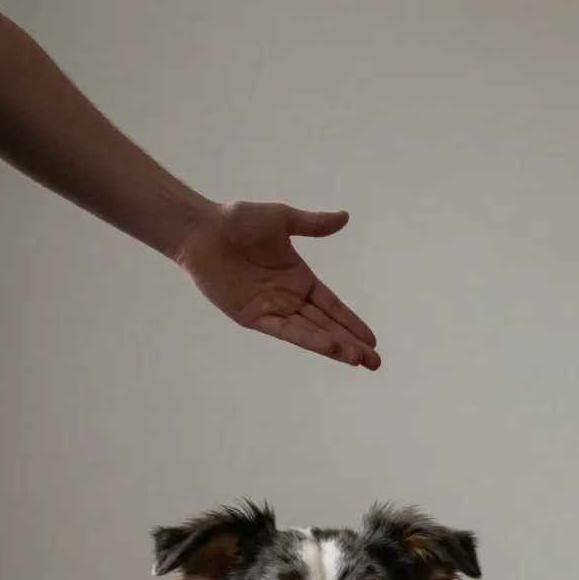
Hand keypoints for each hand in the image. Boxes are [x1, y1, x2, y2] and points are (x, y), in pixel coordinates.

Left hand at [174, 201, 378, 368]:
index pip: (333, 307)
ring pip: (311, 333)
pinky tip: (331, 348)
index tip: (372, 340)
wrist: (203, 230)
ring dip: (335, 347)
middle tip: (375, 363)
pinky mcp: (253, 317)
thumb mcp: (284, 220)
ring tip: (359, 361)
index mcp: (299, 279)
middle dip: (351, 344)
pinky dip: (309, 340)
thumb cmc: (238, 221)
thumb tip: (345, 217)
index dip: (352, 323)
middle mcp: (288, 298)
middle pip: (327, 325)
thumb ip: (314, 224)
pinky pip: (287, 331)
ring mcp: (272, 310)